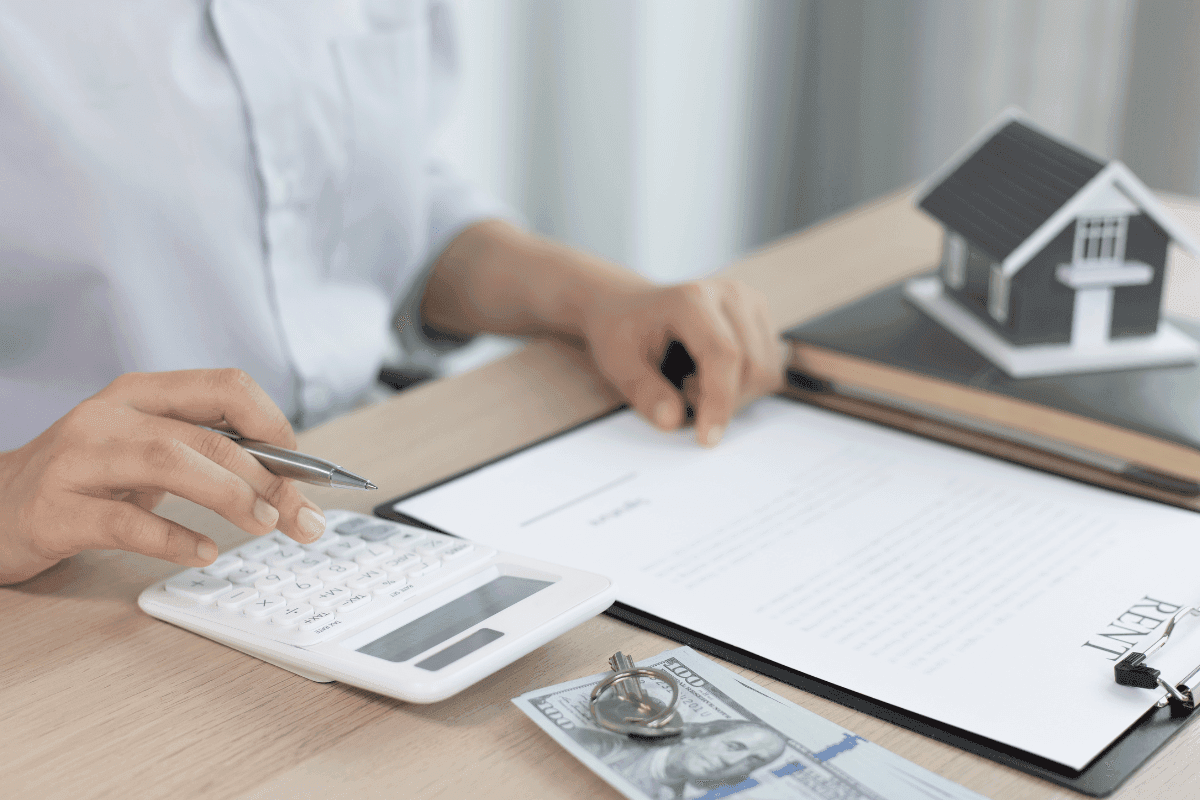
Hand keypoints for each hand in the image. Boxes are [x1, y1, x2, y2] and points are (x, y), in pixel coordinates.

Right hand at [0, 369, 325, 584]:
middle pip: (208, 435)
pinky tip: (204, 552)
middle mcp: (109, 416)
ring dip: (229, 494)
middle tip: (301, 516)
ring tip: (263, 525)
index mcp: (141, 393)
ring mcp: (78, 460)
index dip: (274, 422)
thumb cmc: (85, 479)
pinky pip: (124, 522)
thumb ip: (205, 451)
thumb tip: (288, 478)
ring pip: (169, 462)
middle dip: (268, 478)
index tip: (303, 467)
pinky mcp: (56, 510)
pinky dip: (173, 539)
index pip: (225, 386)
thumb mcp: (145, 449)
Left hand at [581, 278, 784, 445]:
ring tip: (693, 382)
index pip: (724, 355)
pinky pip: (768, 369)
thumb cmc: (623, 333)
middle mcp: (729, 293)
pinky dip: (742, 386)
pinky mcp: (760, 316)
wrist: (628, 306)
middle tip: (681, 394)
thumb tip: (673, 420)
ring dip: (734, 395)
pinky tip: (710, 375)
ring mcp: (750, 302)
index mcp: (691, 300)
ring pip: (765, 372)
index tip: (706, 438)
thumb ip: (644, 392)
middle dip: (721, 400)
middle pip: (751, 367)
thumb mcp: (619, 364)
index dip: (720, 401)